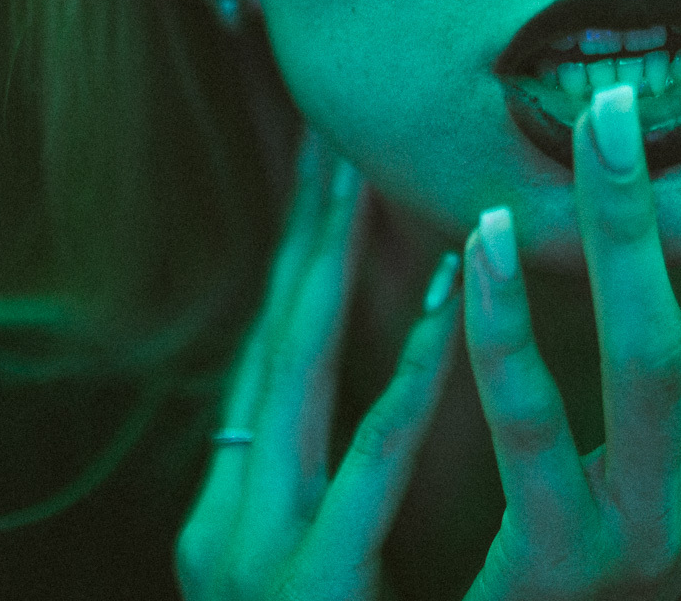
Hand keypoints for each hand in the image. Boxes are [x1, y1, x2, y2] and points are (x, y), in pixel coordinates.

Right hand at [176, 133, 462, 600]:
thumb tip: (359, 442)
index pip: (267, 360)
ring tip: (372, 172)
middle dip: (305, 227)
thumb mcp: (311, 586)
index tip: (325, 168)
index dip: (294, 258)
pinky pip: (375, 457)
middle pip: (275, 339)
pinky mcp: (316, 587)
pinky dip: (415, 371)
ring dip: (339, 261)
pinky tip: (453, 298)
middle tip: (338, 125)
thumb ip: (328, 518)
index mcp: (228, 517)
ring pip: (306, 372)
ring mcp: (258, 553)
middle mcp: (226, 521)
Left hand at [459, 16, 680, 600]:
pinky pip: (530, 431)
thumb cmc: (574, 565)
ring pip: (652, 359)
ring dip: (633, 228)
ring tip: (605, 110)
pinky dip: (505, 330)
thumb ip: (660, 362)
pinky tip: (480, 240)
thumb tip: (660, 221)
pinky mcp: (560, 568)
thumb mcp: (640, 461)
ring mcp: (645, 526)